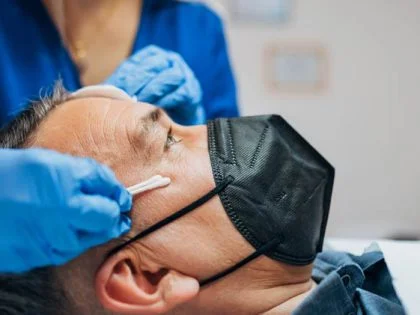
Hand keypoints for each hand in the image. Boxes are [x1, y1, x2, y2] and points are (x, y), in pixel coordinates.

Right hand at [0, 149, 131, 272]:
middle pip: (101, 231)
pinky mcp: (30, 259)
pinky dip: (64, 239)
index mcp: (69, 205)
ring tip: (74, 213)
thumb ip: (94, 177)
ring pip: (82, 243)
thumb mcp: (58, 164)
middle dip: (109, 218)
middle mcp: (59, 231)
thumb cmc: (15, 173)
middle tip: (109, 209)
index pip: (111, 212)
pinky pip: (59, 252)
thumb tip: (118, 192)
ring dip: (86, 229)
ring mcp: (44, 249)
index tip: (121, 199)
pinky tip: (55, 224)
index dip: (119, 204)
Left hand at [105, 45, 204, 124]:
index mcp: (153, 56)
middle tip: (125, 96)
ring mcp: (184, 74)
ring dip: (153, 89)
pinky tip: (156, 109)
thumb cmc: (153, 102)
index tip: (112, 88)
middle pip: (153, 66)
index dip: (124, 74)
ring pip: (169, 76)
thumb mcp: (136, 92)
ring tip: (140, 103)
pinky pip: (180, 93)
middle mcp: (170, 61)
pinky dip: (167, 100)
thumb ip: (122, 89)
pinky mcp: (192, 91)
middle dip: (137, 80)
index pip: (136, 61)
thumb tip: (100, 92)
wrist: (180, 118)